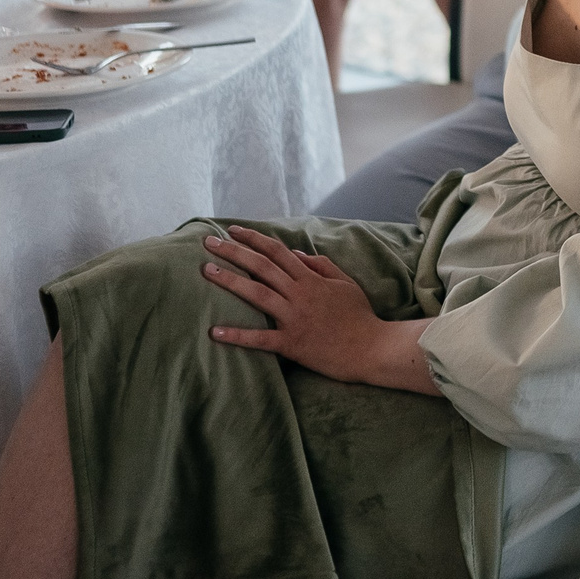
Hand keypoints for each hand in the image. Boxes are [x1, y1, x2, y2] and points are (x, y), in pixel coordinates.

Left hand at [201, 226, 435, 391]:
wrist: (372, 348)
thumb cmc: (359, 316)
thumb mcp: (346, 283)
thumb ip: (322, 265)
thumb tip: (296, 253)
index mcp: (311, 279)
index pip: (278, 251)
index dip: (254, 238)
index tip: (232, 230)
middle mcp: (300, 294)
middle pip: (262, 267)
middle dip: (233, 251)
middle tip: (208, 241)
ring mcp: (294, 318)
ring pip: (257, 294)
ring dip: (230, 281)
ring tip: (207, 270)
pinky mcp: (292, 343)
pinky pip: (260, 339)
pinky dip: (238, 335)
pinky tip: (216, 332)